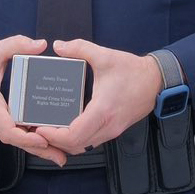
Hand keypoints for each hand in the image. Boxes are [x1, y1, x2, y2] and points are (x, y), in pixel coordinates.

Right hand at [0, 36, 65, 165]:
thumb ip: (17, 44)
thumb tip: (41, 45)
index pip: (6, 128)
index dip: (25, 137)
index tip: (44, 139)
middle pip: (13, 139)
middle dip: (37, 148)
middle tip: (61, 155)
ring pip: (10, 139)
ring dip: (32, 146)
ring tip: (57, 153)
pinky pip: (6, 133)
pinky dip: (23, 138)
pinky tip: (40, 140)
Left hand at [34, 40, 159, 155]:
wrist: (156, 81)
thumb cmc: (133, 71)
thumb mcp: (105, 55)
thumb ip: (80, 48)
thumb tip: (58, 45)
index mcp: (102, 110)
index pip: (75, 135)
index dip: (54, 136)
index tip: (40, 128)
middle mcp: (107, 126)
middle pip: (75, 146)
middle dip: (54, 142)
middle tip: (38, 130)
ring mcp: (111, 131)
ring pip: (83, 147)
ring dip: (65, 143)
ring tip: (48, 130)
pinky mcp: (113, 130)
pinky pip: (90, 142)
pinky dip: (76, 140)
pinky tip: (66, 128)